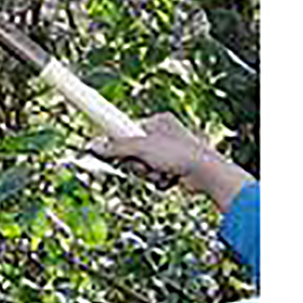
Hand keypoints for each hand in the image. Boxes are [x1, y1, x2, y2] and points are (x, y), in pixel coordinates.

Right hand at [89, 112, 254, 212]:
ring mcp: (169, 153)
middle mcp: (163, 135)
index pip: (128, 130)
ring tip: (160, 172)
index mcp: (158, 121)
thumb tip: (95, 145)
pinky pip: (154, 176)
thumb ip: (116, 147)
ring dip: (148, 173)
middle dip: (136, 163)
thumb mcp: (143, 147)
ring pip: (143, 166)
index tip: (106, 148)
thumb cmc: (180, 153)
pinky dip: (158, 180)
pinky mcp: (173, 170)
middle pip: (133, 151)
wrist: (207, 174)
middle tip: (143, 164)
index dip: (120, 142)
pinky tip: (169, 179)